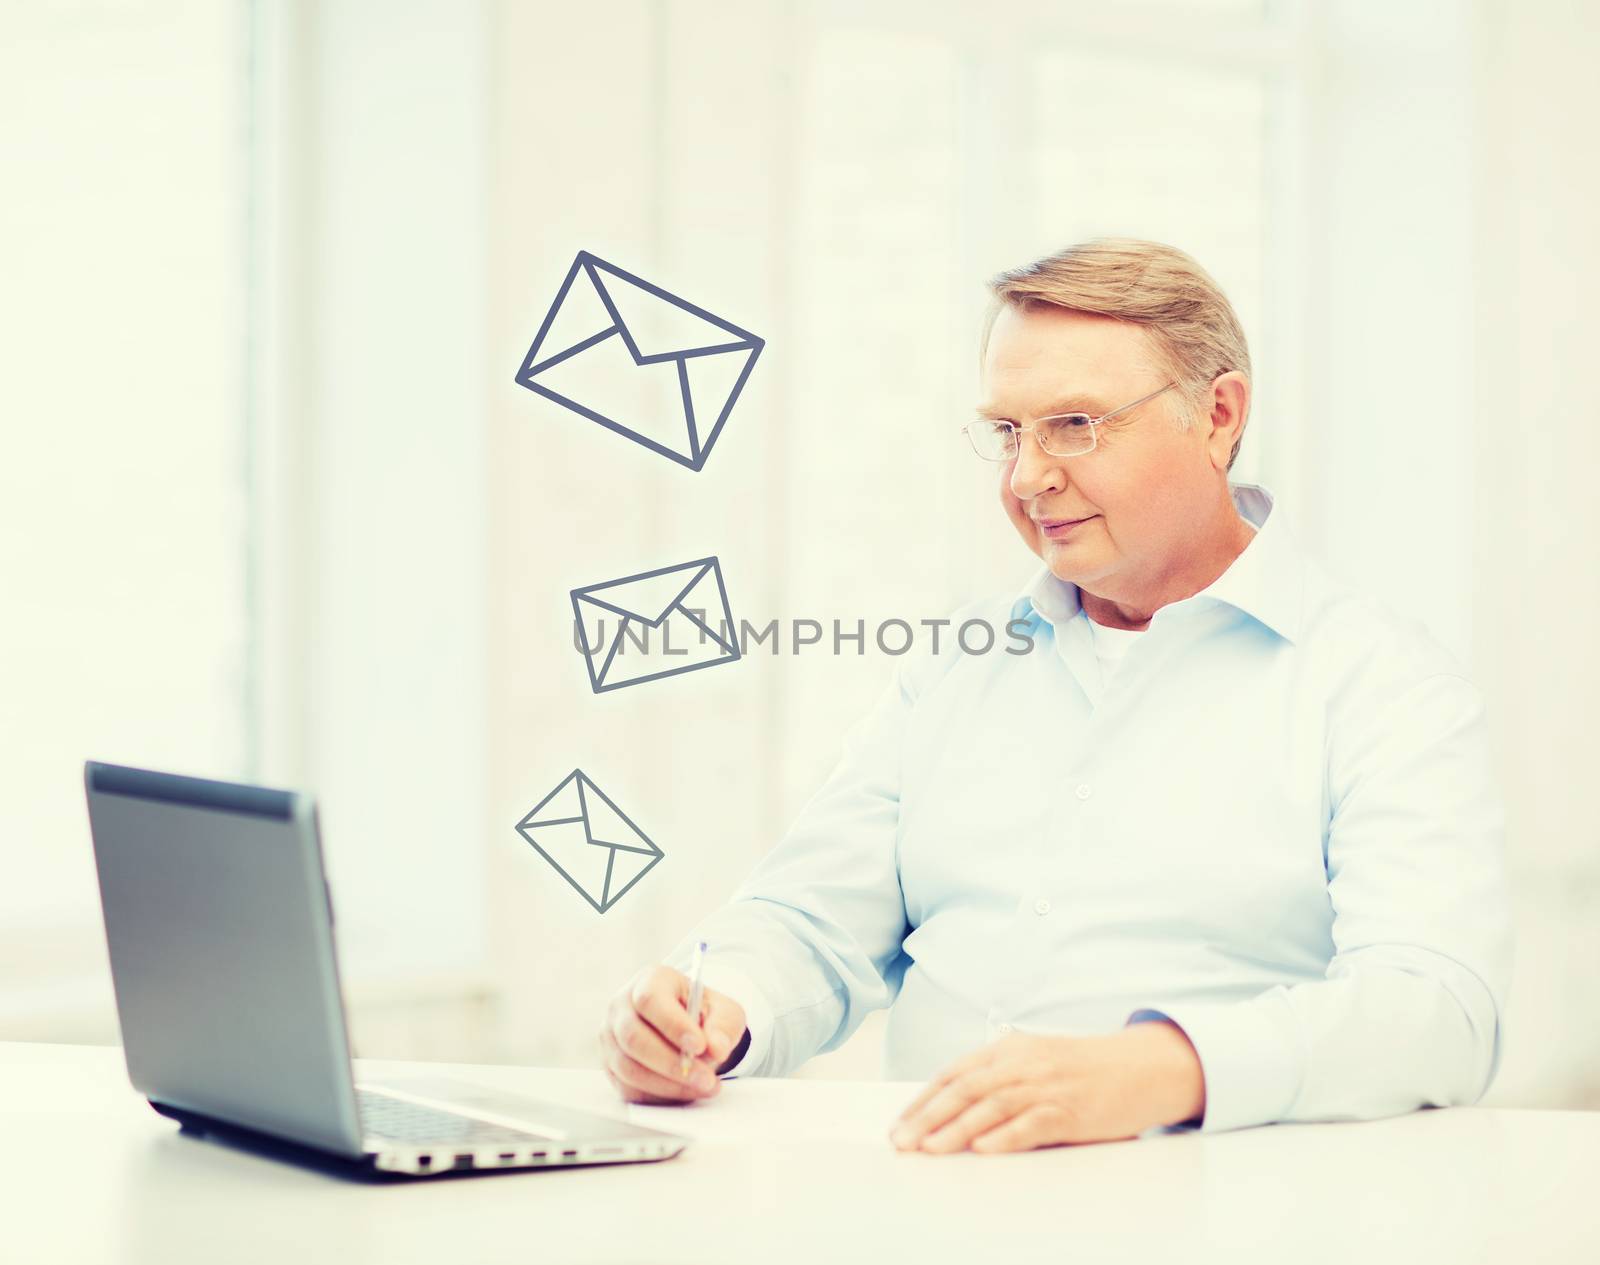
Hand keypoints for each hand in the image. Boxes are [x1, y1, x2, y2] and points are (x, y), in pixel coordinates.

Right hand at [600, 964, 747, 1104]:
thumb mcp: (723, 1012)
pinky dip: (658, 1096)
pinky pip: (628, 1088)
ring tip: (703, 1087)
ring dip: (668, 1084)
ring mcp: (611, 1037)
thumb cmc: (704, 1015)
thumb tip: (716, 1048)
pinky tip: (685, 1093)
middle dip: (671, 1063)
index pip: (650, 999)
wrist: (688, 1029)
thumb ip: (723, 1026)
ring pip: (628, 1067)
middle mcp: (621, 1005)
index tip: (700, 1045)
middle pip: (633, 1037)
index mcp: (649, 980)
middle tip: (706, 1078)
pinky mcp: (610, 1066)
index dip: (672, 1025)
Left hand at [889, 1021, 1204, 1153]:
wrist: (1142, 1065)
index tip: (899, 1124)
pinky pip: (1033, 1123)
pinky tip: (983, 1148)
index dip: (923, 1100)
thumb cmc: (1084, 1069)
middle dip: (928, 1117)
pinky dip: (1005, 1136)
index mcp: (1009, 1049)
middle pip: (965, 1089)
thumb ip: (999, 1077)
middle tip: (901, 1142)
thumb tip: (953, 1109)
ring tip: (930, 1149)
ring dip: (956, 1129)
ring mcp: (1047, 1085)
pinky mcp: (1071, 1109)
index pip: (955, 1074)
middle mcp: (1023, 1063)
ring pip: (992, 1106)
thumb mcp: (1036, 1060)